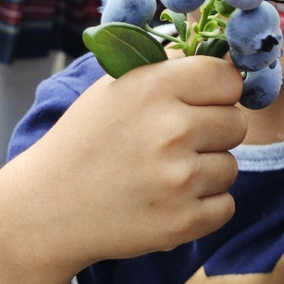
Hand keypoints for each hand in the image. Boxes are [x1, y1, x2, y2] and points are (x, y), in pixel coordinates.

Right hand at [0, 55, 246, 283]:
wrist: (47, 207)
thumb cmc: (86, 139)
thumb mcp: (116, 88)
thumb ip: (167, 69)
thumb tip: (223, 59)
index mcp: (153, 88)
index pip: (228, 77)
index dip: (217, 90)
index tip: (202, 100)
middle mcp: (171, 130)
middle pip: (236, 122)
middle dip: (213, 131)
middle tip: (174, 141)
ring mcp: (179, 180)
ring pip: (231, 166)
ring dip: (206, 170)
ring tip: (163, 172)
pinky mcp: (182, 223)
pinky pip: (226, 206)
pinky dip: (203, 206)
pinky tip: (167, 200)